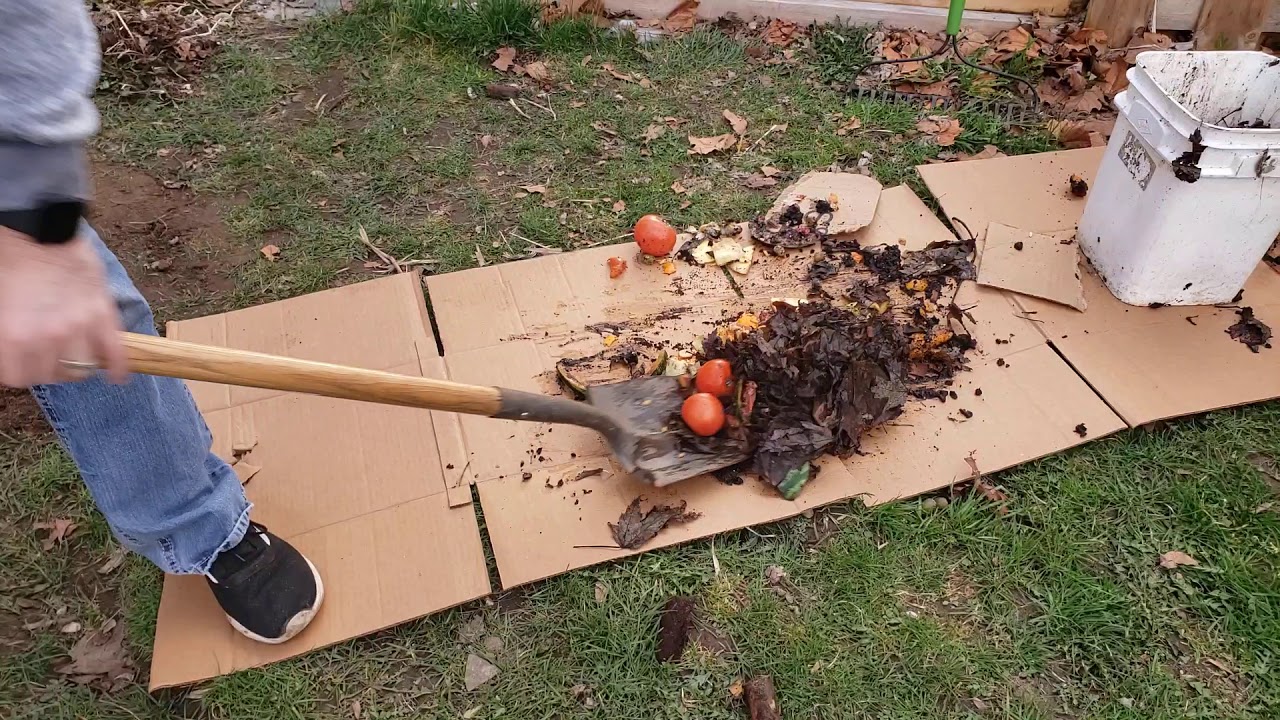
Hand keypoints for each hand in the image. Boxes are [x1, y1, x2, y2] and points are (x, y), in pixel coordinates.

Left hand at [0, 228, 126, 385]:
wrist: (36, 229)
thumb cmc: (11, 262)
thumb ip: (7, 334)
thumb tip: (14, 351)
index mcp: (15, 335)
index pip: (19, 377)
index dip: (20, 371)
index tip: (22, 364)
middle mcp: (48, 336)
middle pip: (52, 375)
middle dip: (48, 367)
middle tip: (46, 355)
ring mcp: (79, 326)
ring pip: (83, 367)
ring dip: (78, 365)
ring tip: (74, 356)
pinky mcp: (102, 314)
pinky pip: (116, 350)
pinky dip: (118, 366)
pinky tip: (117, 375)